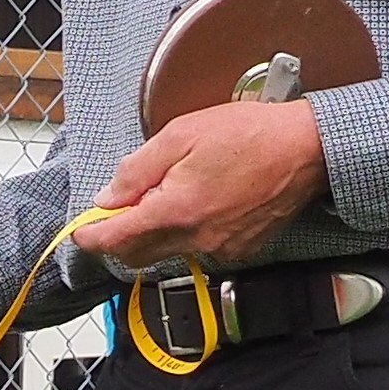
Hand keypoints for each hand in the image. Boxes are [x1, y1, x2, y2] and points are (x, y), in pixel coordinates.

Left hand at [83, 99, 329, 268]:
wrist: (309, 148)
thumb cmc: (249, 134)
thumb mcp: (180, 135)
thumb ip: (136, 171)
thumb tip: (107, 198)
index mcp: (176, 212)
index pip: (115, 240)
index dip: (90, 237)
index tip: (79, 231)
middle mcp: (196, 240)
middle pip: (136, 255)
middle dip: (118, 238)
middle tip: (116, 210)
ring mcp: (221, 249)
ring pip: (168, 252)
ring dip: (154, 234)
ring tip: (166, 195)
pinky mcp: (241, 249)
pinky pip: (199, 249)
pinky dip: (187, 233)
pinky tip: (199, 203)